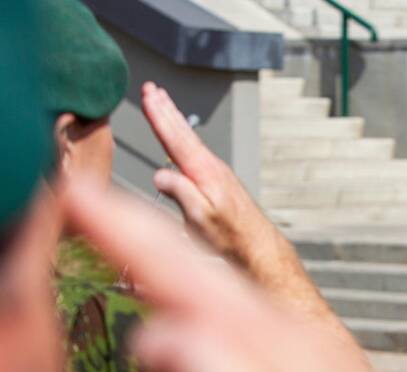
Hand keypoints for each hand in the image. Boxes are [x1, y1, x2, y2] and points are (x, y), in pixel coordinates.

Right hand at [61, 180, 406, 371]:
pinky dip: (208, 292)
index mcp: (261, 341)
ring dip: (174, 251)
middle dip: (142, 226)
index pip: (175, 270)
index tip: (74, 191)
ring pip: (223, 283)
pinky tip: (206, 307)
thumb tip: (152, 333)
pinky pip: (244, 310)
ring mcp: (300, 348)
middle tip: (88, 192)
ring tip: (136, 233)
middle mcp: (282, 330)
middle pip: (198, 264)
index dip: (121, 231)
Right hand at [141, 82, 278, 266]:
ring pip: (191, 139)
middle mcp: (212, 167)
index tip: (147, 96)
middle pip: (184, 132)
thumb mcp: (201, 219)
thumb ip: (181, 193)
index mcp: (205, 173)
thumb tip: (160, 173)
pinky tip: (182, 137)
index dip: (159, 116)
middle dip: (166, 109)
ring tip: (163, 102)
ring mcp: (217, 173)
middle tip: (152, 87)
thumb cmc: (231, 237)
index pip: (176, 138)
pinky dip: (185, 137)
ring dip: (175, 119)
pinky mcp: (219, 181)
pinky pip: (196, 151)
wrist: (258, 247)